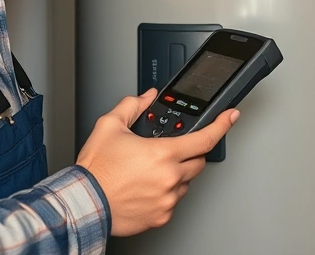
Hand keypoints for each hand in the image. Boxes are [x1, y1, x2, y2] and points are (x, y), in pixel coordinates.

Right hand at [76, 88, 238, 235]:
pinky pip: (173, 201)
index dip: (222, 125)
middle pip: (199, 161)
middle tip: (171, 150)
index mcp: (162, 153)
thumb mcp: (109, 126)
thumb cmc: (96, 170)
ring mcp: (167, 199)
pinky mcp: (161, 216)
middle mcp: (170, 177)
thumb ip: (132, 106)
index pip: (205, 138)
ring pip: (186, 182)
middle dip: (191, 152)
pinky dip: (166, 193)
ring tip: (151, 171)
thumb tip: (146, 97)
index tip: (231, 117)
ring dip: (177, 174)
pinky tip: (147, 187)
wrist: (84, 203)